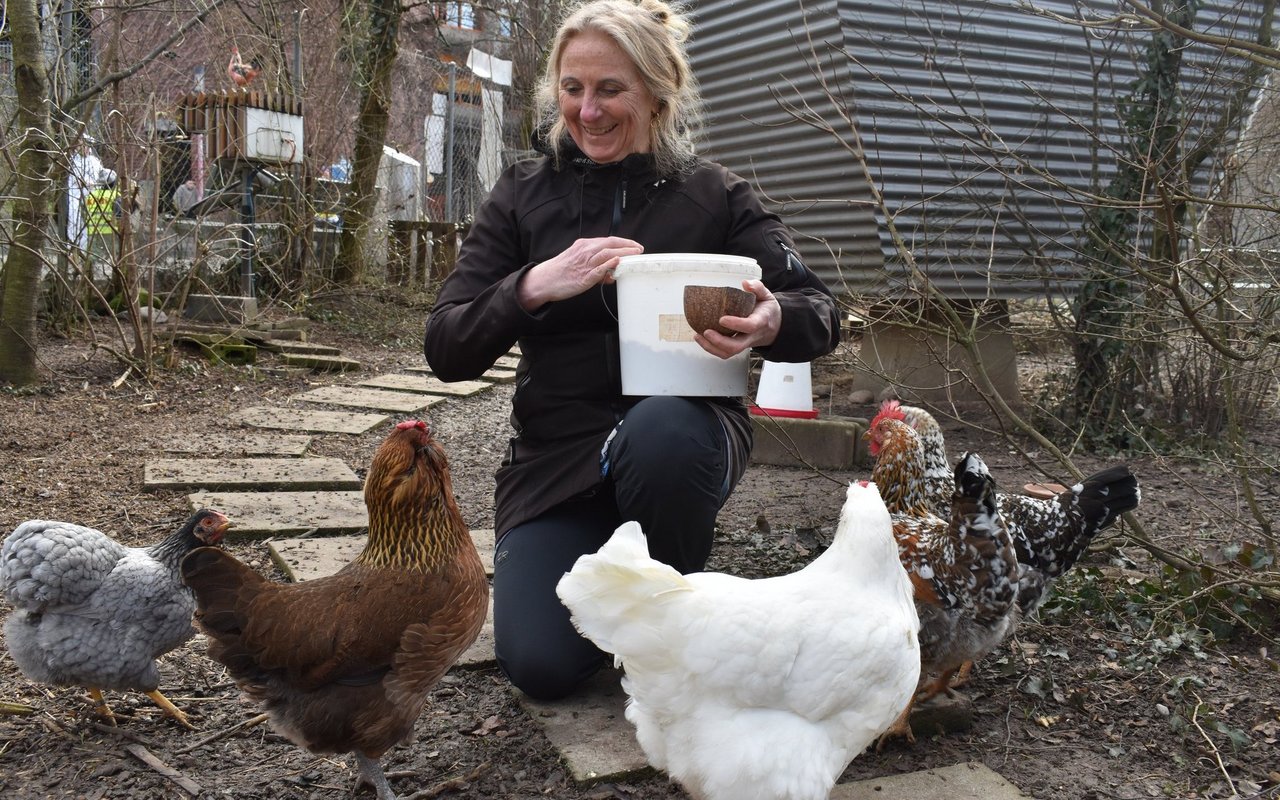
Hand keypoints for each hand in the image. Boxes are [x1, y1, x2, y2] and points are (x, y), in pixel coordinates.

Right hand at [518, 237, 643, 310]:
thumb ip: (596, 266)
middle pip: (610, 244)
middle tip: (639, 250)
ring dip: (623, 254)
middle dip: (627, 246)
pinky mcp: (583, 277)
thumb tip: (612, 273)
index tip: (635, 245)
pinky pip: (598, 269)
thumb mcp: (578, 262)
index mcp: (584, 245)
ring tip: (634, 256)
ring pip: (607, 254)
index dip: (624, 242)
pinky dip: (609, 265)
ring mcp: (585, 264)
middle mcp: (585, 251)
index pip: (608, 240)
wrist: (544, 280)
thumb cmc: (561, 272)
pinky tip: (617, 263)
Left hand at [694, 280, 780, 358]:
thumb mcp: (767, 296)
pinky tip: (700, 339)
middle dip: (719, 341)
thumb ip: (757, 288)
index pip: (749, 326)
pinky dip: (711, 348)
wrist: (774, 327)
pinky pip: (724, 352)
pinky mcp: (737, 346)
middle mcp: (752, 336)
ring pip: (729, 352)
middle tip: (706, 331)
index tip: (722, 319)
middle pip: (737, 346)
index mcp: (761, 321)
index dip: (736, 324)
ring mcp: (744, 343)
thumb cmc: (767, 310)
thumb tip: (745, 283)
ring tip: (698, 336)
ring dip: (711, 347)